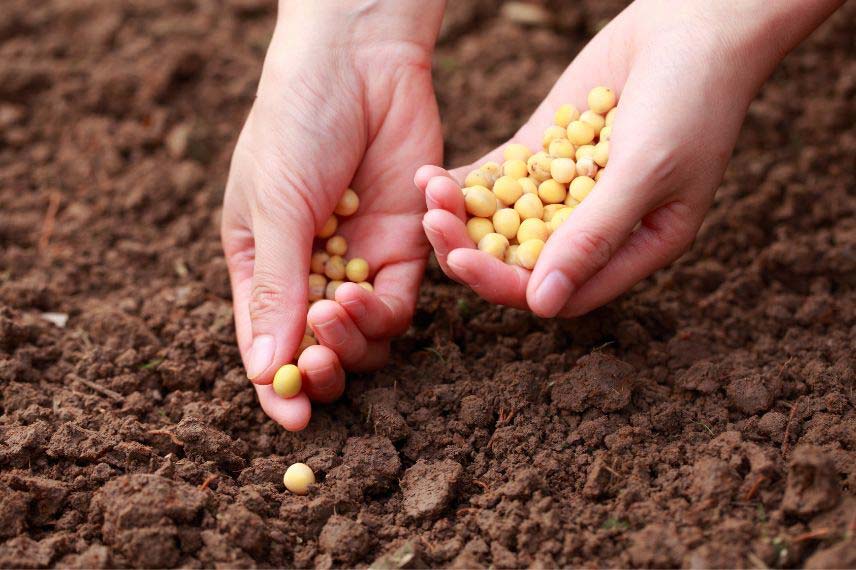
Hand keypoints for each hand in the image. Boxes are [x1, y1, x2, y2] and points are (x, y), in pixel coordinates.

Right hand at [222, 2, 443, 429]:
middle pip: (320, 348)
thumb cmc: (295, 127)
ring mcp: (360, 261)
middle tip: (323, 357)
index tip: (294, 420)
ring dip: (357, 334)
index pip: (265, 344)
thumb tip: (266, 373)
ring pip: (367, 335)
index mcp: (261, 265)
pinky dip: (392, 302)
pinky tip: (373, 279)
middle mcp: (311, 272)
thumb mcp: (274, 207)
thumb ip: (276, 288)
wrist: (360, 65)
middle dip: (323, 362)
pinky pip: (404, 299)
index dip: (278, 388)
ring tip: (343, 301)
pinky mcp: (406, 247)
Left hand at [417, 0, 841, 317]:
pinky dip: (464, 182)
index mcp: (634, 250)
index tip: (464, 262)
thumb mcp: (645, 171)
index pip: (563, 293)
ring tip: (429, 194)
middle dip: (473, 251)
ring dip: (461, 217)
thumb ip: (595, 236)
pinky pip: (496, 181)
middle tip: (432, 226)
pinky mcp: (542, 154)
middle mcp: (595, 229)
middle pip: (523, 264)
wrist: (692, 22)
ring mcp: (564, 191)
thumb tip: (543, 305)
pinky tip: (430, 175)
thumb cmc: (689, 101)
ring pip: (502, 224)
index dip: (509, 287)